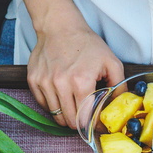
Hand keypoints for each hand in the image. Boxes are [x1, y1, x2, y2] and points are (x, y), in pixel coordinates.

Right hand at [6, 0, 124, 129]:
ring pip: (56, 116)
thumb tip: (118, 108)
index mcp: (81, 82)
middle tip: (86, 116)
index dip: (93, 125)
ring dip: (67, 116)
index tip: (97, 125)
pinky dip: (54, 106)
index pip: (86, 118)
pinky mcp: (33, 81)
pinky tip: (62, 97)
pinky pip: (44, 105)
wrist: (59, 26)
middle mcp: (60, 85)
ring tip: (75, 105)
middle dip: (81, 123)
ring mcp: (44, 83)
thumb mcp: (111, 62)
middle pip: (70, 121)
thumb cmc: (87, 44)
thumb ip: (119, 87)